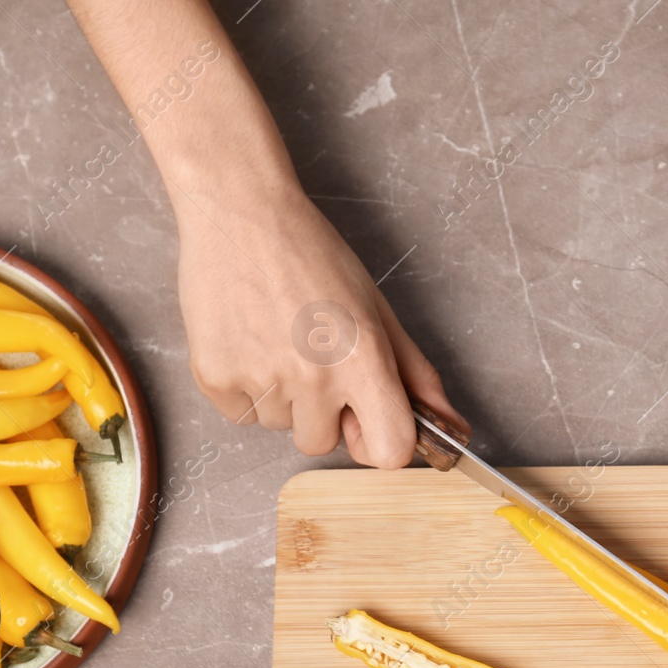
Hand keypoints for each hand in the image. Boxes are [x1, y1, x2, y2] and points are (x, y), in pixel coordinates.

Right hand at [172, 172, 465, 466]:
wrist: (241, 214)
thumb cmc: (311, 254)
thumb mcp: (377, 309)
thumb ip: (415, 374)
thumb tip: (453, 426)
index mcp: (363, 360)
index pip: (389, 452)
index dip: (378, 443)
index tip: (365, 421)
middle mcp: (313, 376)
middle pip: (321, 444)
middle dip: (320, 413)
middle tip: (310, 357)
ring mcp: (261, 379)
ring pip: (279, 426)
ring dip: (282, 397)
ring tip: (276, 339)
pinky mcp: (215, 377)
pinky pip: (240, 414)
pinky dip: (245, 388)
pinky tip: (249, 341)